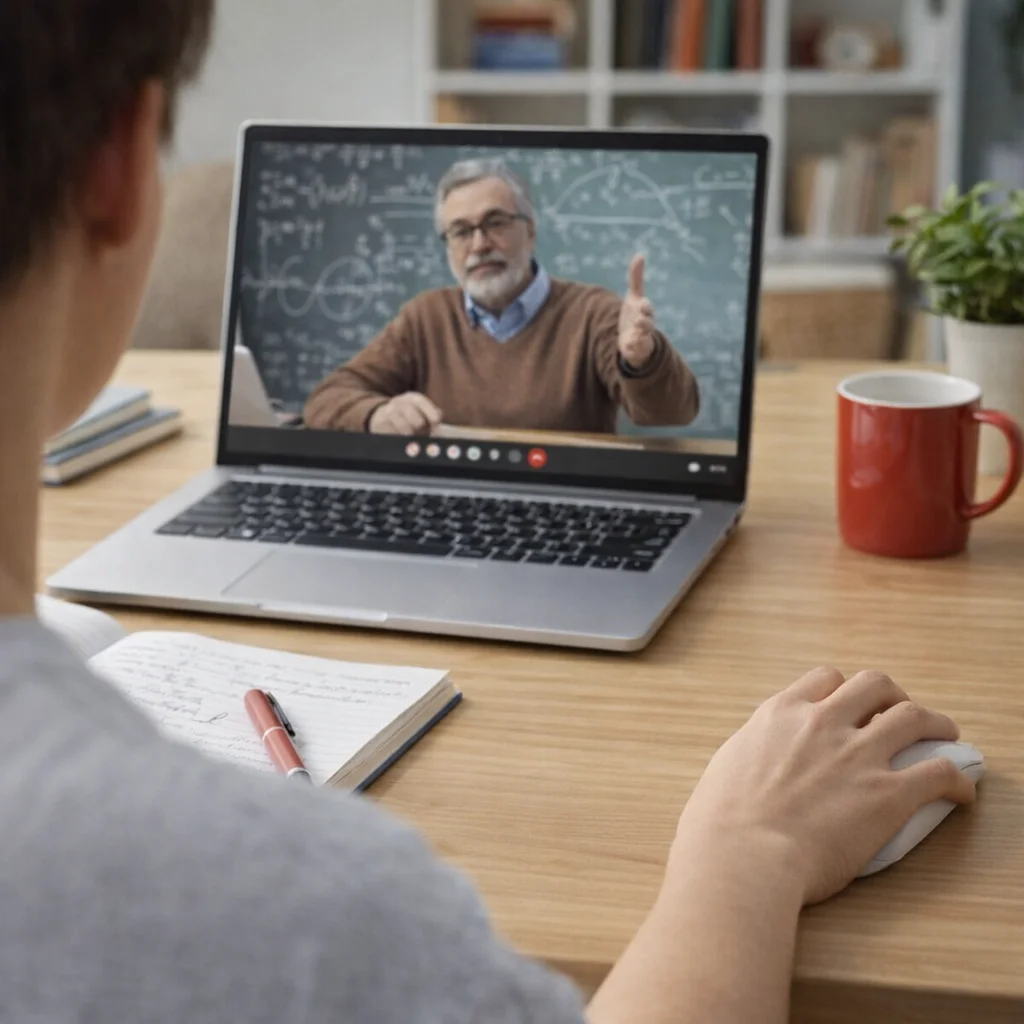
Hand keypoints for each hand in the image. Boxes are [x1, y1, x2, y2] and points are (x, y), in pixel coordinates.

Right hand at [367, 392, 441, 435]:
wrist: (383, 416)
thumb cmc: (409, 416)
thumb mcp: (422, 412)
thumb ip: (433, 417)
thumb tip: (438, 428)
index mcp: (412, 398)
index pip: (420, 401)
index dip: (430, 411)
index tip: (436, 421)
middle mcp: (399, 402)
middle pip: (410, 411)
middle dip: (418, 423)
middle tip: (421, 431)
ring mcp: (388, 412)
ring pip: (400, 422)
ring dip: (408, 432)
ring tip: (411, 435)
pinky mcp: (380, 423)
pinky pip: (391, 431)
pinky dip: (398, 436)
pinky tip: (401, 437)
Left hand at [618, 254, 655, 369]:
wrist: (634, 338)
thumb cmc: (635, 314)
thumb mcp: (634, 297)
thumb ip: (636, 278)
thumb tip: (640, 255)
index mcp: (645, 312)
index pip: (647, 308)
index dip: (645, 307)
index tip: (642, 304)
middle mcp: (645, 325)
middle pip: (648, 324)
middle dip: (644, 322)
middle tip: (639, 319)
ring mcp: (641, 338)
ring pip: (643, 338)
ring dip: (639, 335)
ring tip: (633, 336)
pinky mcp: (635, 350)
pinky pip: (635, 350)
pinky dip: (632, 348)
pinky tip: (627, 346)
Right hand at [673, 668, 977, 905]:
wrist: (742, 856)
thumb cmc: (719, 824)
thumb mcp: (726, 766)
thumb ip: (753, 751)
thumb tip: (758, 761)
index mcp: (781, 714)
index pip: (825, 680)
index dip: (844, 692)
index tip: (850, 708)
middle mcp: (822, 723)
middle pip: (875, 685)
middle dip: (893, 696)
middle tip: (899, 716)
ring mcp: (858, 755)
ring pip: (914, 716)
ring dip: (937, 724)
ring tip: (946, 737)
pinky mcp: (888, 794)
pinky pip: (939, 772)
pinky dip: (957, 779)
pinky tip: (960, 793)